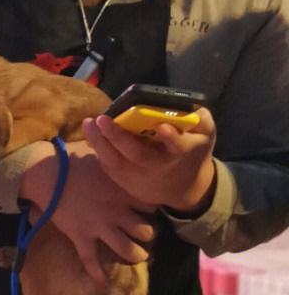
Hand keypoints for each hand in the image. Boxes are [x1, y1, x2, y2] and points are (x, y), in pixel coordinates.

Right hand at [20, 141, 154, 290]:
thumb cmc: (73, 159)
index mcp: (124, 191)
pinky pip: (91, 261)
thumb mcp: (102, 154)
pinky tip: (103, 282)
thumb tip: (126, 146)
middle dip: (147, 234)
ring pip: (127, 249)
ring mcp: (100, 226)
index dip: (152, 208)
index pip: (151, 205)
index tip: (148, 208)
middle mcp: (117, 212)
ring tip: (138, 256)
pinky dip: (97, 274)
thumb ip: (118, 158)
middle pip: (145, 230)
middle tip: (144, 234)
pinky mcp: (82, 237)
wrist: (48, 174)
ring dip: (135, 255)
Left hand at [83, 107, 216, 216]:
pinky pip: (110, 168)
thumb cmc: (192, 154)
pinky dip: (99, 151)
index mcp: (182, 153)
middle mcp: (159, 167)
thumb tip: (189, 107)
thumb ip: (201, 120)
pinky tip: (92, 134)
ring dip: (100, 143)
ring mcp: (140, 178)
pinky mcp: (127, 183)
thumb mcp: (205, 136)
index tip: (161, 126)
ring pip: (117, 163)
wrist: (183, 187)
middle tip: (102, 119)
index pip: (178, 146)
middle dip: (119, 137)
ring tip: (89, 123)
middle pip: (138, 155)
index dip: (172, 137)